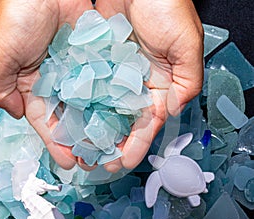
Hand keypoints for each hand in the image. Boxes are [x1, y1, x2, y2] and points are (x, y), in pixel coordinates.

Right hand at [0, 0, 93, 169]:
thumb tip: (15, 113)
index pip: (44, 121)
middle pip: (68, 117)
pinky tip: (117, 115)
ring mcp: (74, 71)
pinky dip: (107, 99)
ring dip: (95, 124)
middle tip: (92, 158)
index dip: (55, 143)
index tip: (68, 162)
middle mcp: (53, 80)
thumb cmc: (17, 14)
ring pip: (86, 104)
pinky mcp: (91, 59)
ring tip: (108, 143)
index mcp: (29, 85)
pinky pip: (100, 83)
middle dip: (78, 138)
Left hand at [95, 0, 203, 171]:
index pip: (147, 122)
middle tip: (96, 162)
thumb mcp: (186, 44)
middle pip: (123, 120)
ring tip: (81, 148)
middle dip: (112, 143)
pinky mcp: (99, 62)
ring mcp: (117, 74)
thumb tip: (172, 110)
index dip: (136, 144)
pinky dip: (82, 104)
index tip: (121, 163)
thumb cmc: (167, 6)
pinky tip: (72, 118)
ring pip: (104, 108)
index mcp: (160, 83)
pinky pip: (90, 87)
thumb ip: (187, 80)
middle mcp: (137, 82)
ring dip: (95, 128)